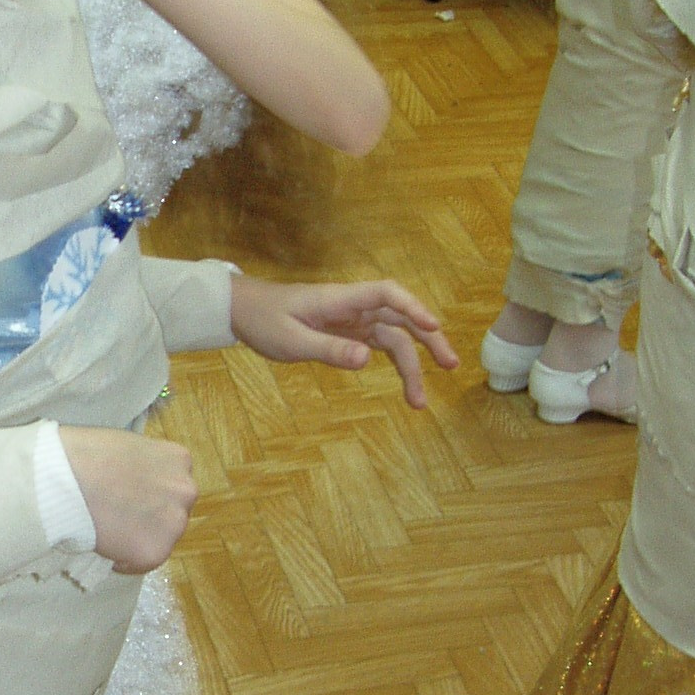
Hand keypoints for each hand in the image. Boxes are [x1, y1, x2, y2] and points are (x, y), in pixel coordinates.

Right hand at [58, 427, 195, 572]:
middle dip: (149, 516)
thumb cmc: (84, 454)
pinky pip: (141, 563)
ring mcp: (173, 524)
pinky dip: (123, 560)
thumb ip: (142, 466)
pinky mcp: (155, 553)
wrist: (64, 479)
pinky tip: (103, 544)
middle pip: (172, 512)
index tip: (129, 496)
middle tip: (118, 516)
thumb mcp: (126, 445)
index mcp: (178, 459)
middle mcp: (185, 491)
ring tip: (106, 531)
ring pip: (160, 539)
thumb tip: (134, 482)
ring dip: (138, 539)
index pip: (172, 484)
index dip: (149, 493)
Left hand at [229, 275, 457, 406]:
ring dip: (413, 362)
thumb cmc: (264, 320)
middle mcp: (353, 307)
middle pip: (401, 317)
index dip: (412, 306)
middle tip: (451, 366)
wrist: (244, 311)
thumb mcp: (291, 340)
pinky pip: (380, 345)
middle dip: (429, 339)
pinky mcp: (349, 333)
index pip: (386, 294)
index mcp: (340, 300)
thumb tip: (366, 358)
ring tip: (421, 399)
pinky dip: (395, 363)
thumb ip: (329, 349)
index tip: (432, 326)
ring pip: (394, 336)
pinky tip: (405, 384)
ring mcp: (353, 320)